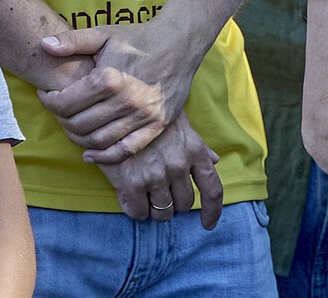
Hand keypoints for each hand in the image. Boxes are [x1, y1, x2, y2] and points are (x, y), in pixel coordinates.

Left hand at [34, 23, 199, 160]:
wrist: (178, 44)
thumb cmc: (137, 38)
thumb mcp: (103, 33)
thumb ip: (72, 41)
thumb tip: (43, 45)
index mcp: (108, 79)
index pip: (65, 103)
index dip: (49, 102)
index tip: (46, 95)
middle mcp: (125, 101)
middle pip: (78, 125)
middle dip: (61, 119)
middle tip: (58, 110)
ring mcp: (142, 117)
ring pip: (98, 141)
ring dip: (78, 138)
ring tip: (71, 125)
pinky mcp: (155, 126)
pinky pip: (126, 151)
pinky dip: (105, 157)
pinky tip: (90, 154)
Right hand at [93, 114, 222, 228]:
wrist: (113, 104)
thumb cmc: (147, 111)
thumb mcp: (177, 122)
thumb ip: (197, 145)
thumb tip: (214, 160)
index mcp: (193, 150)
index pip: (212, 189)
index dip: (212, 211)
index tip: (207, 224)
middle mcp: (178, 165)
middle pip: (184, 203)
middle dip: (173, 202)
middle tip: (159, 192)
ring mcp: (156, 175)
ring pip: (162, 212)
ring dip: (153, 208)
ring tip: (142, 194)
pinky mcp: (132, 183)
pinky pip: (139, 212)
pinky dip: (135, 209)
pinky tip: (128, 195)